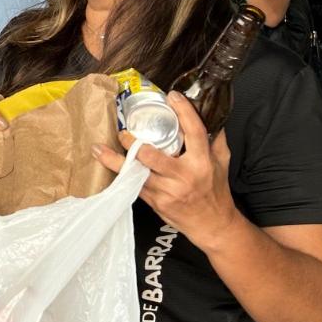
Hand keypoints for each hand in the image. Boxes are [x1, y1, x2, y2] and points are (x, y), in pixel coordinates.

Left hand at [93, 91, 239, 248]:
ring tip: (98, 148)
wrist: (212, 225)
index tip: (172, 96)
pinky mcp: (155, 201)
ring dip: (115, 160)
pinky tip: (106, 164)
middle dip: (134, 143)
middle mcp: (183, 176)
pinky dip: (120, 174)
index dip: (183, 112)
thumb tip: (213, 115)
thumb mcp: (222, 163)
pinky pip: (134, 184)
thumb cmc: (216, 192)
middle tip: (123, 131)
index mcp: (202, 162)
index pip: (194, 132)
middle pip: (153, 156)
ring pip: (137, 173)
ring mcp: (167, 190)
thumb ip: (217, 139)